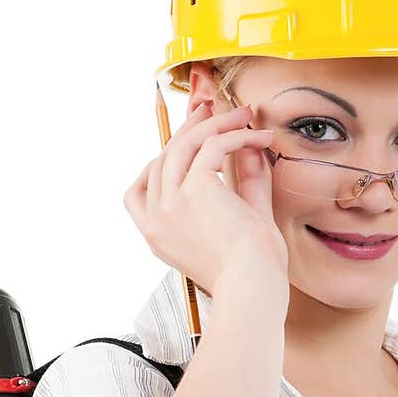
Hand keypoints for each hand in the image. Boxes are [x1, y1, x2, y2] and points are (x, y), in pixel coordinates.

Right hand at [123, 101, 288, 302]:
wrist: (254, 286)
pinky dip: (235, 135)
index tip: (186, 139)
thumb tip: (249, 149)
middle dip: (190, 130)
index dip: (161, 159)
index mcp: (159, 236)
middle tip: (215, 109)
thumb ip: (245, 184)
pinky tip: (258, 137)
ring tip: (244, 115)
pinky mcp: (192, 191)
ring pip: (184, 146)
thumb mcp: (245, 221)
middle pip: (164, 158)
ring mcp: (170, 204)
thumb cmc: (254, 270)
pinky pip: (211, 147)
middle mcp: (156, 220)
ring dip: (215, 124)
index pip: (139, 191)